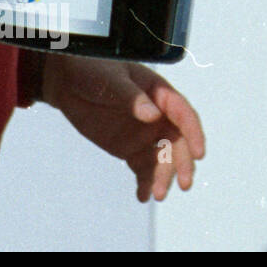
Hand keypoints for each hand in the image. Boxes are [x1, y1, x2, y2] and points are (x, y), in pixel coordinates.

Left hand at [41, 54, 205, 201]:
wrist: (69, 81)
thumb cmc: (94, 70)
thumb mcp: (111, 80)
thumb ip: (132, 98)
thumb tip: (153, 114)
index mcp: (160, 94)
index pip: (183, 115)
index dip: (194, 134)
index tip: (197, 154)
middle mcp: (159, 116)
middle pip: (177, 142)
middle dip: (182, 163)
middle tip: (183, 184)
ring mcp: (145, 133)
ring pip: (162, 159)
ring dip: (163, 177)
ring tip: (156, 195)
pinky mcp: (130, 147)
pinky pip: (142, 168)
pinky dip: (145, 182)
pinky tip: (143, 196)